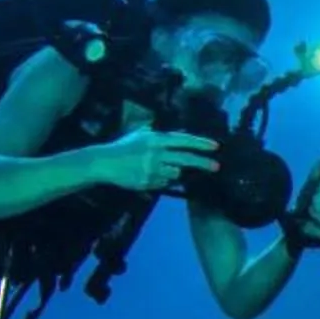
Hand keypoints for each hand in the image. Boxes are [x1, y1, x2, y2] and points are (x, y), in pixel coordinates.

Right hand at [87, 128, 218, 195]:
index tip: (215, 146)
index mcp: (155, 139)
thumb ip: (157, 135)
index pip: (183, 140)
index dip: (200, 143)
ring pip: (175, 174)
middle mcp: (156, 153)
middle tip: (216, 166)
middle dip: (203, 163)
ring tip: (158, 168)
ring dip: (173, 172)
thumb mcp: (140, 135)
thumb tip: (177, 138)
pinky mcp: (148, 182)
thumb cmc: (122, 147)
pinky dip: (161, 180)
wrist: (103, 163)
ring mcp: (152, 169)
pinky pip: (163, 183)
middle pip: (185, 159)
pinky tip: (148, 176)